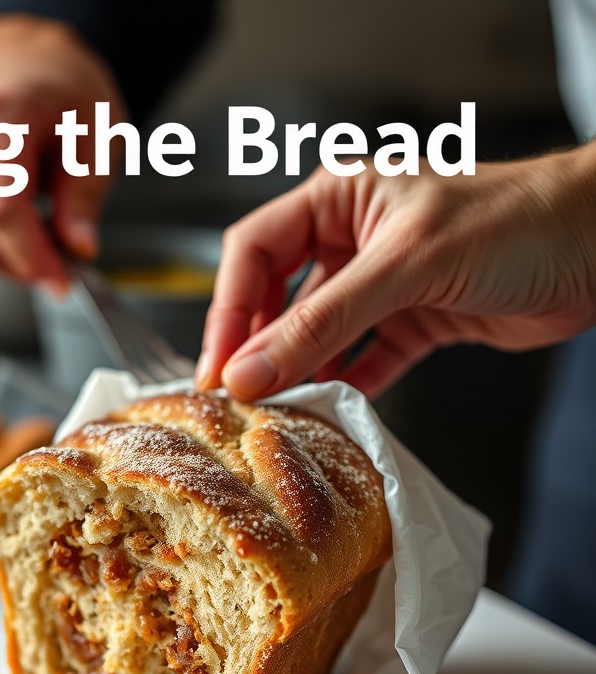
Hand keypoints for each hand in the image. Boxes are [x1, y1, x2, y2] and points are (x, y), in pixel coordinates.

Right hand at [0, 14, 124, 293]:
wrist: (17, 64)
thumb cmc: (59, 96)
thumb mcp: (99, 136)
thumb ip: (85, 197)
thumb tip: (77, 246)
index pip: (1, 211)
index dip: (31, 258)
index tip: (60, 280)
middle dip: (24, 264)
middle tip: (57, 251)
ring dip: (2, 257)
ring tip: (31, 223)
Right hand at [197, 144, 595, 399]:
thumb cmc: (516, 220)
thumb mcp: (405, 265)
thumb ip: (323, 321)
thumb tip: (252, 369)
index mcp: (338, 199)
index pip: (253, 253)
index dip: (227, 311)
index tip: (217, 368)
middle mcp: (351, 240)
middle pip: (276, 299)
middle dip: (256, 349)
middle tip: (238, 398)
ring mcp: (380, 285)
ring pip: (317, 336)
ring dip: (297, 374)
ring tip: (276, 413)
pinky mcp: (411, 323)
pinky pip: (361, 362)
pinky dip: (344, 389)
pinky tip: (328, 414)